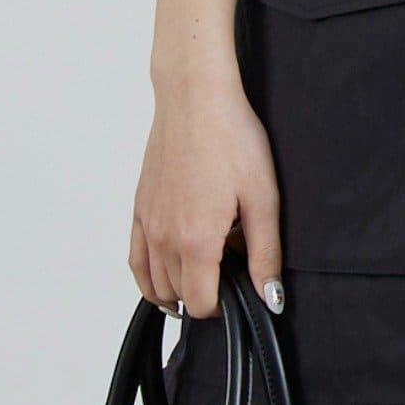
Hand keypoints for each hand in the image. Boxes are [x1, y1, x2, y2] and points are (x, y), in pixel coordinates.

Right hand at [129, 0, 282, 321]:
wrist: (195, 98)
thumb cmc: (233, 140)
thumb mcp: (263, 198)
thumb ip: (265, 253)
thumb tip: (269, 298)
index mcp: (195, 242)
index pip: (202, 304)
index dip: (225, 306)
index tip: (244, 287)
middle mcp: (163, 239)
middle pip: (178, 296)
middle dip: (206, 293)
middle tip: (234, 266)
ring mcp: (146, 224)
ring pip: (154, 283)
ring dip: (179, 287)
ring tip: (209, 266)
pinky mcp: (138, 207)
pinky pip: (135, 259)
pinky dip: (150, 274)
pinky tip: (170, 266)